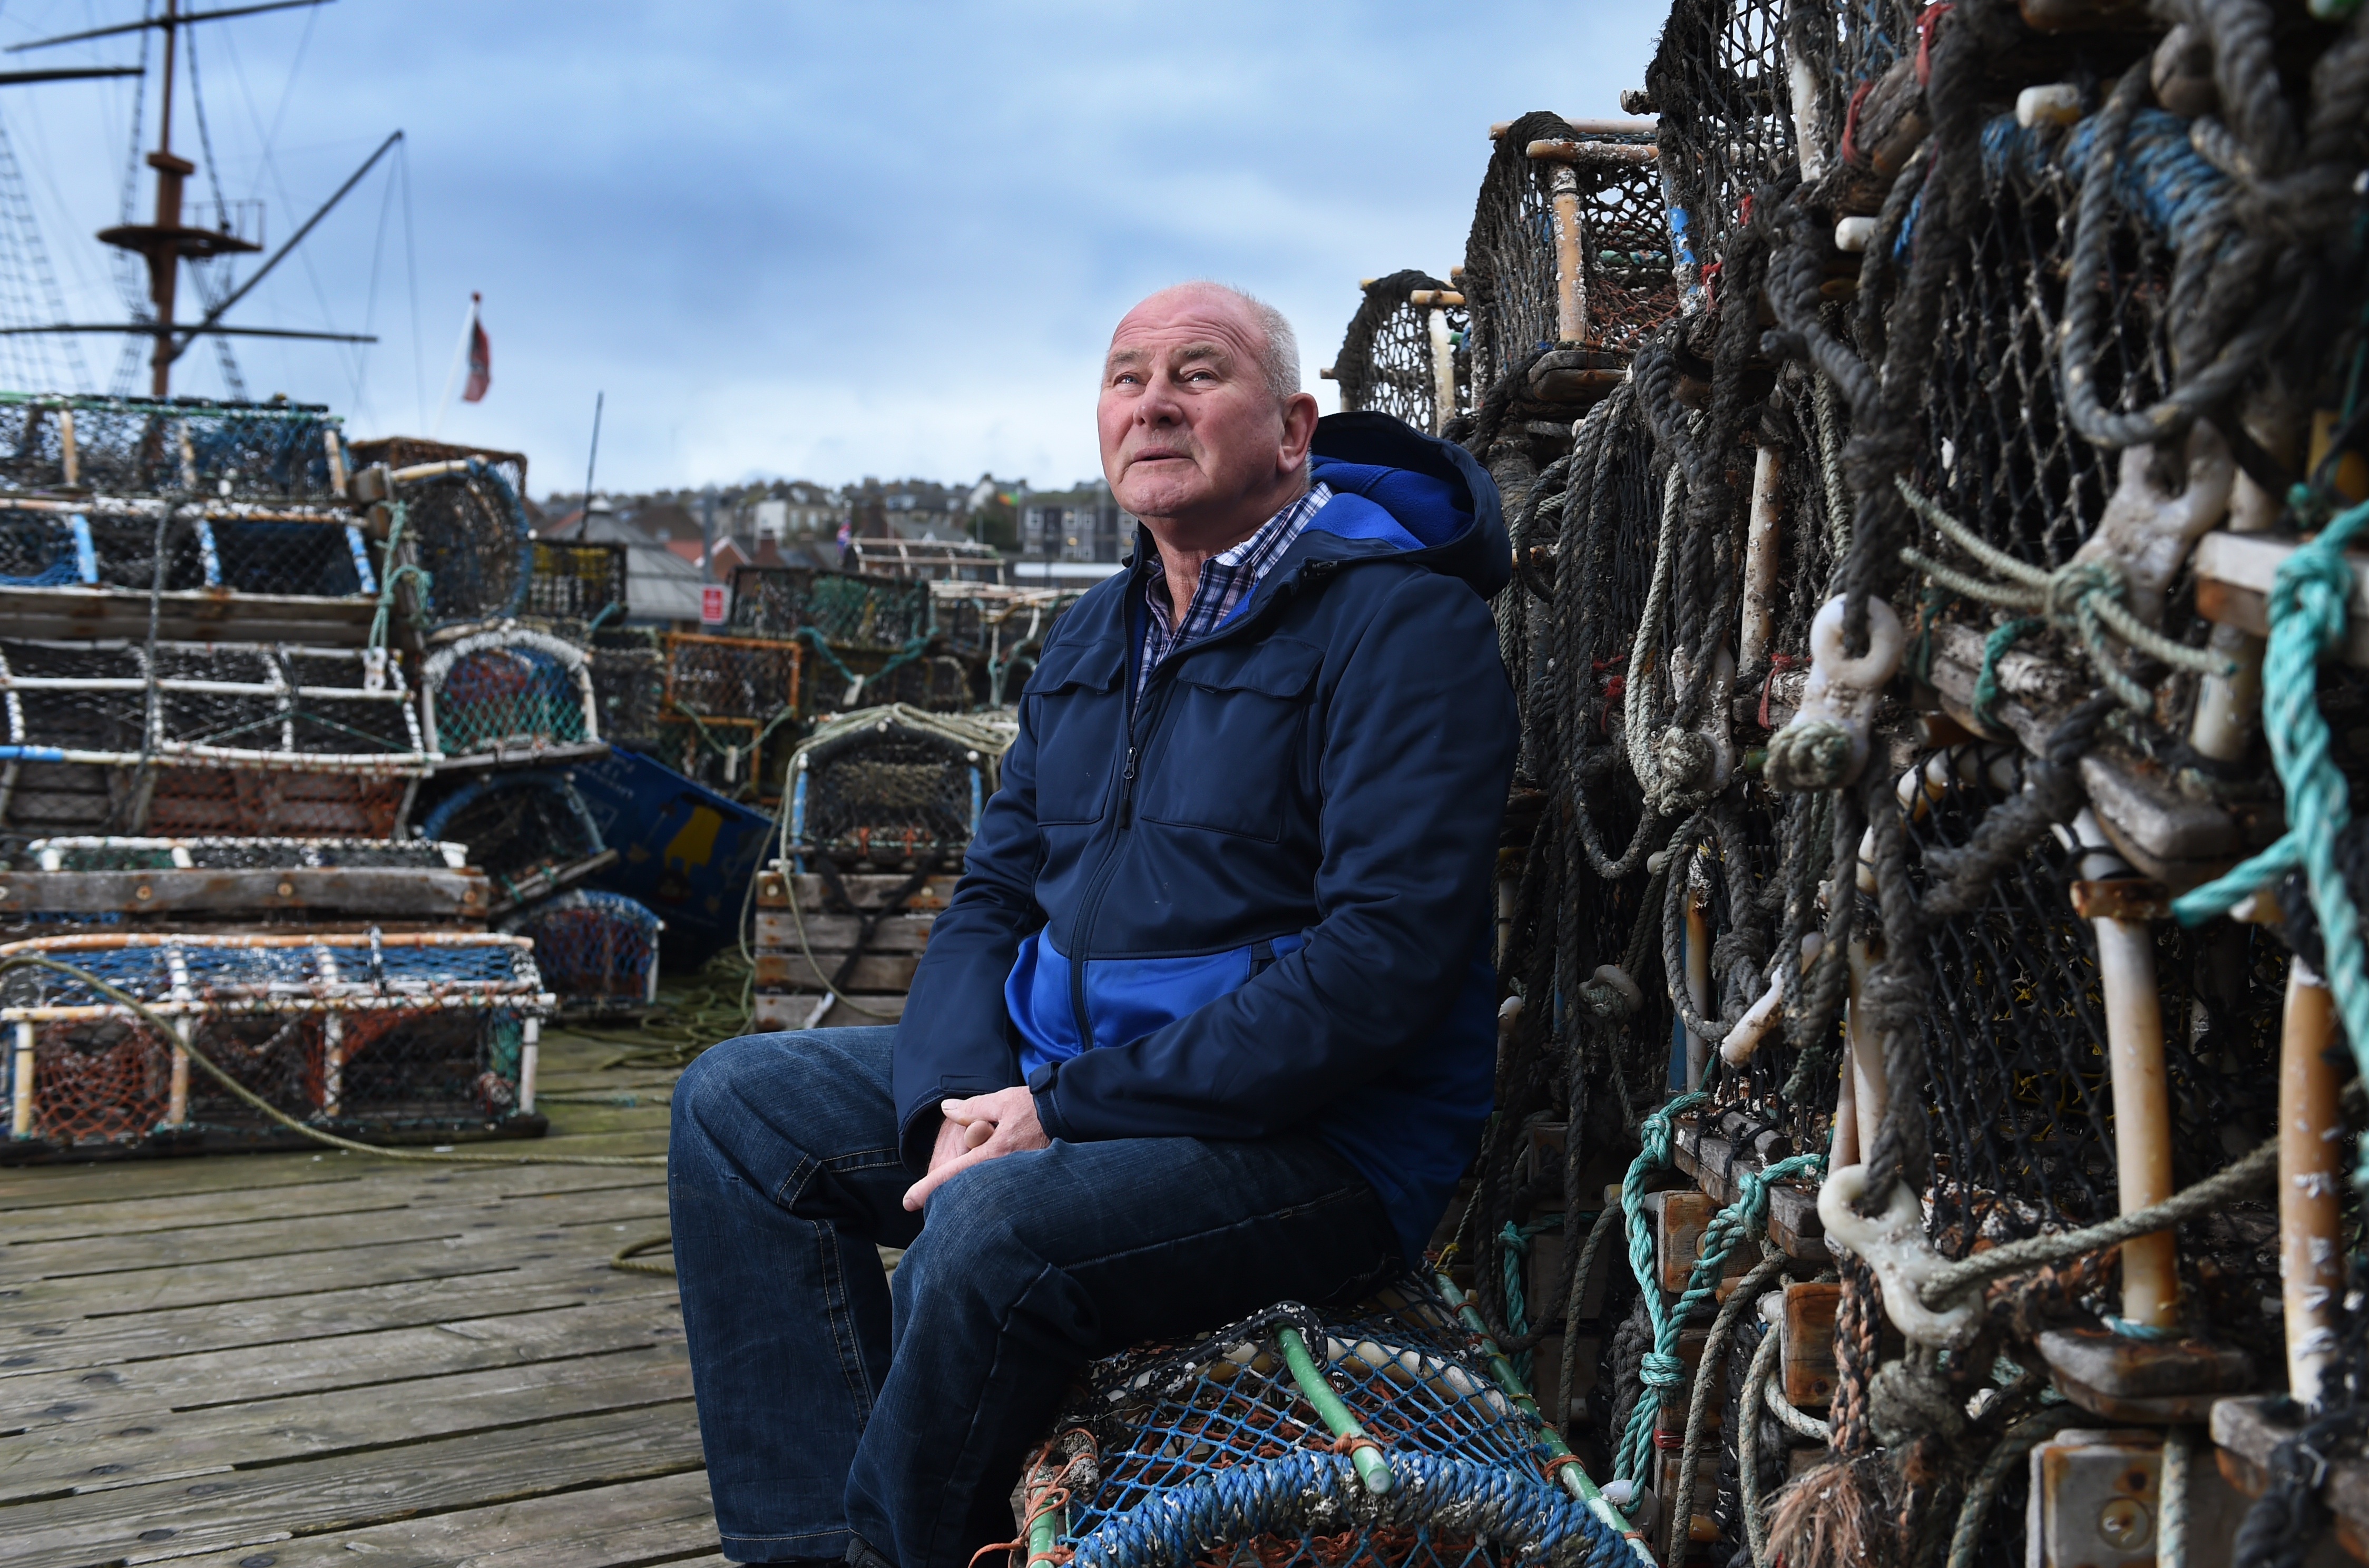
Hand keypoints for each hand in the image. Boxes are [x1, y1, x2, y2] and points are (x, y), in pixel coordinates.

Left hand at [903, 1086, 1048, 1211]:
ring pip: (982, 1188)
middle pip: (965, 1187)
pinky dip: (987, 1187)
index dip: (927, 1188)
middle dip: (946, 1193)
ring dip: (968, 1189)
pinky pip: (999, 1186)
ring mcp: (1017, 1177)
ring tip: (963, 1189)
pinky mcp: (1027, 1180)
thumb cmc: (1036, 1106)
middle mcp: (1004, 1169)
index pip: (953, 1173)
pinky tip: (986, 1188)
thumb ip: (973, 1107)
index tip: (908, 1202)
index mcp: (995, 1150)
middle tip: (928, 1198)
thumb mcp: (1002, 1101)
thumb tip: (947, 1109)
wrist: (1072, 1113)